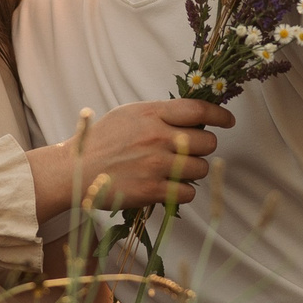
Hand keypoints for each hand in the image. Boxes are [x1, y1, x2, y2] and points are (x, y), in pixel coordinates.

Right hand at [29, 99, 235, 219]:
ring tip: (175, 171)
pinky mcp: (151, 190)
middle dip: (204, 148)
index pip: (198, 110)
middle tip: (192, 151)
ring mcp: (155, 164)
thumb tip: (192, 118)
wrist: (74, 170)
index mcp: (151, 113)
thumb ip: (159, 114)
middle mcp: (156, 137)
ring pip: (200, 169)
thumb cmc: (101, 141)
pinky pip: (187, 193)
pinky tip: (169, 187)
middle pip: (206, 142)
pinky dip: (183, 192)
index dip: (220, 115)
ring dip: (193, 172)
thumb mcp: (128, 115)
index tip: (228, 121)